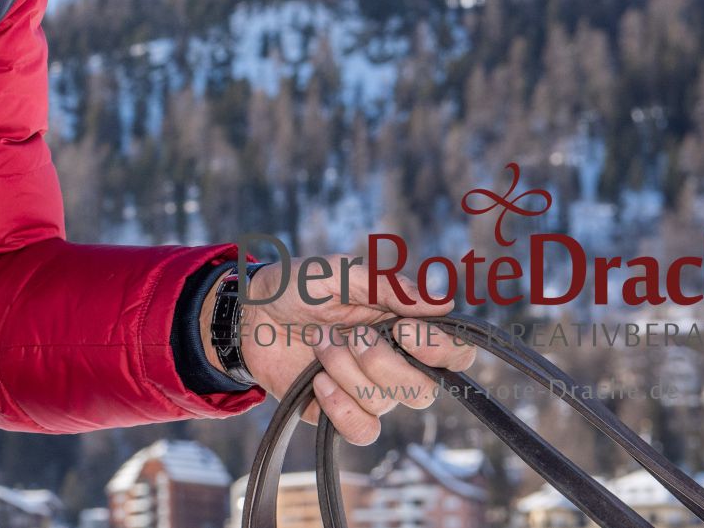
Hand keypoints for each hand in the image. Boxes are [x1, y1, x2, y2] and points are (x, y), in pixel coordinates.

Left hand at [208, 255, 476, 444]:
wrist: (248, 315)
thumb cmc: (295, 286)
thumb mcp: (334, 272)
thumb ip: (385, 284)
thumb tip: (442, 301)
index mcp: (403, 325)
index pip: (455, 353)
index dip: (440, 349)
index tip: (402, 328)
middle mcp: (395, 362)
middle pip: (425, 389)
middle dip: (382, 362)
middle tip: (349, 334)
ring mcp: (368, 389)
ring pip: (385, 403)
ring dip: (347, 371)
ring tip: (319, 344)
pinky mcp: (341, 412)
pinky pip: (363, 431)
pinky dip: (341, 408)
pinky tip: (318, 383)